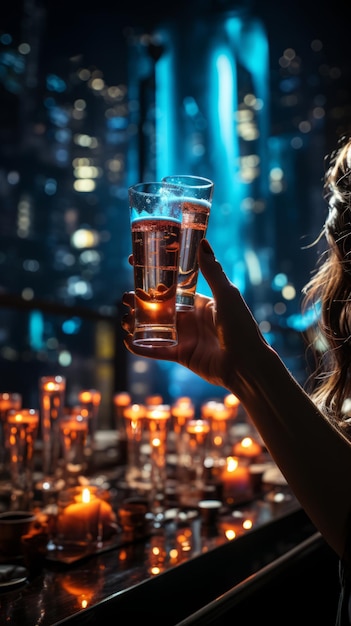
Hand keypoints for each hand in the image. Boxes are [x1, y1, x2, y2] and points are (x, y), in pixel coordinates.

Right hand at [121, 239, 268, 393]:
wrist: (246, 363)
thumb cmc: (241, 326)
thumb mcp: (226, 295)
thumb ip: (212, 271)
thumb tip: (202, 242)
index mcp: (200, 302)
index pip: (172, 286)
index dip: (155, 278)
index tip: (136, 266)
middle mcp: (191, 318)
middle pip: (159, 307)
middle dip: (140, 302)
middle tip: (124, 297)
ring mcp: (185, 337)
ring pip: (155, 327)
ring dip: (137, 323)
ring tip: (124, 319)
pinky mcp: (182, 355)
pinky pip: (158, 350)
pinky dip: (142, 347)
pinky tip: (128, 341)